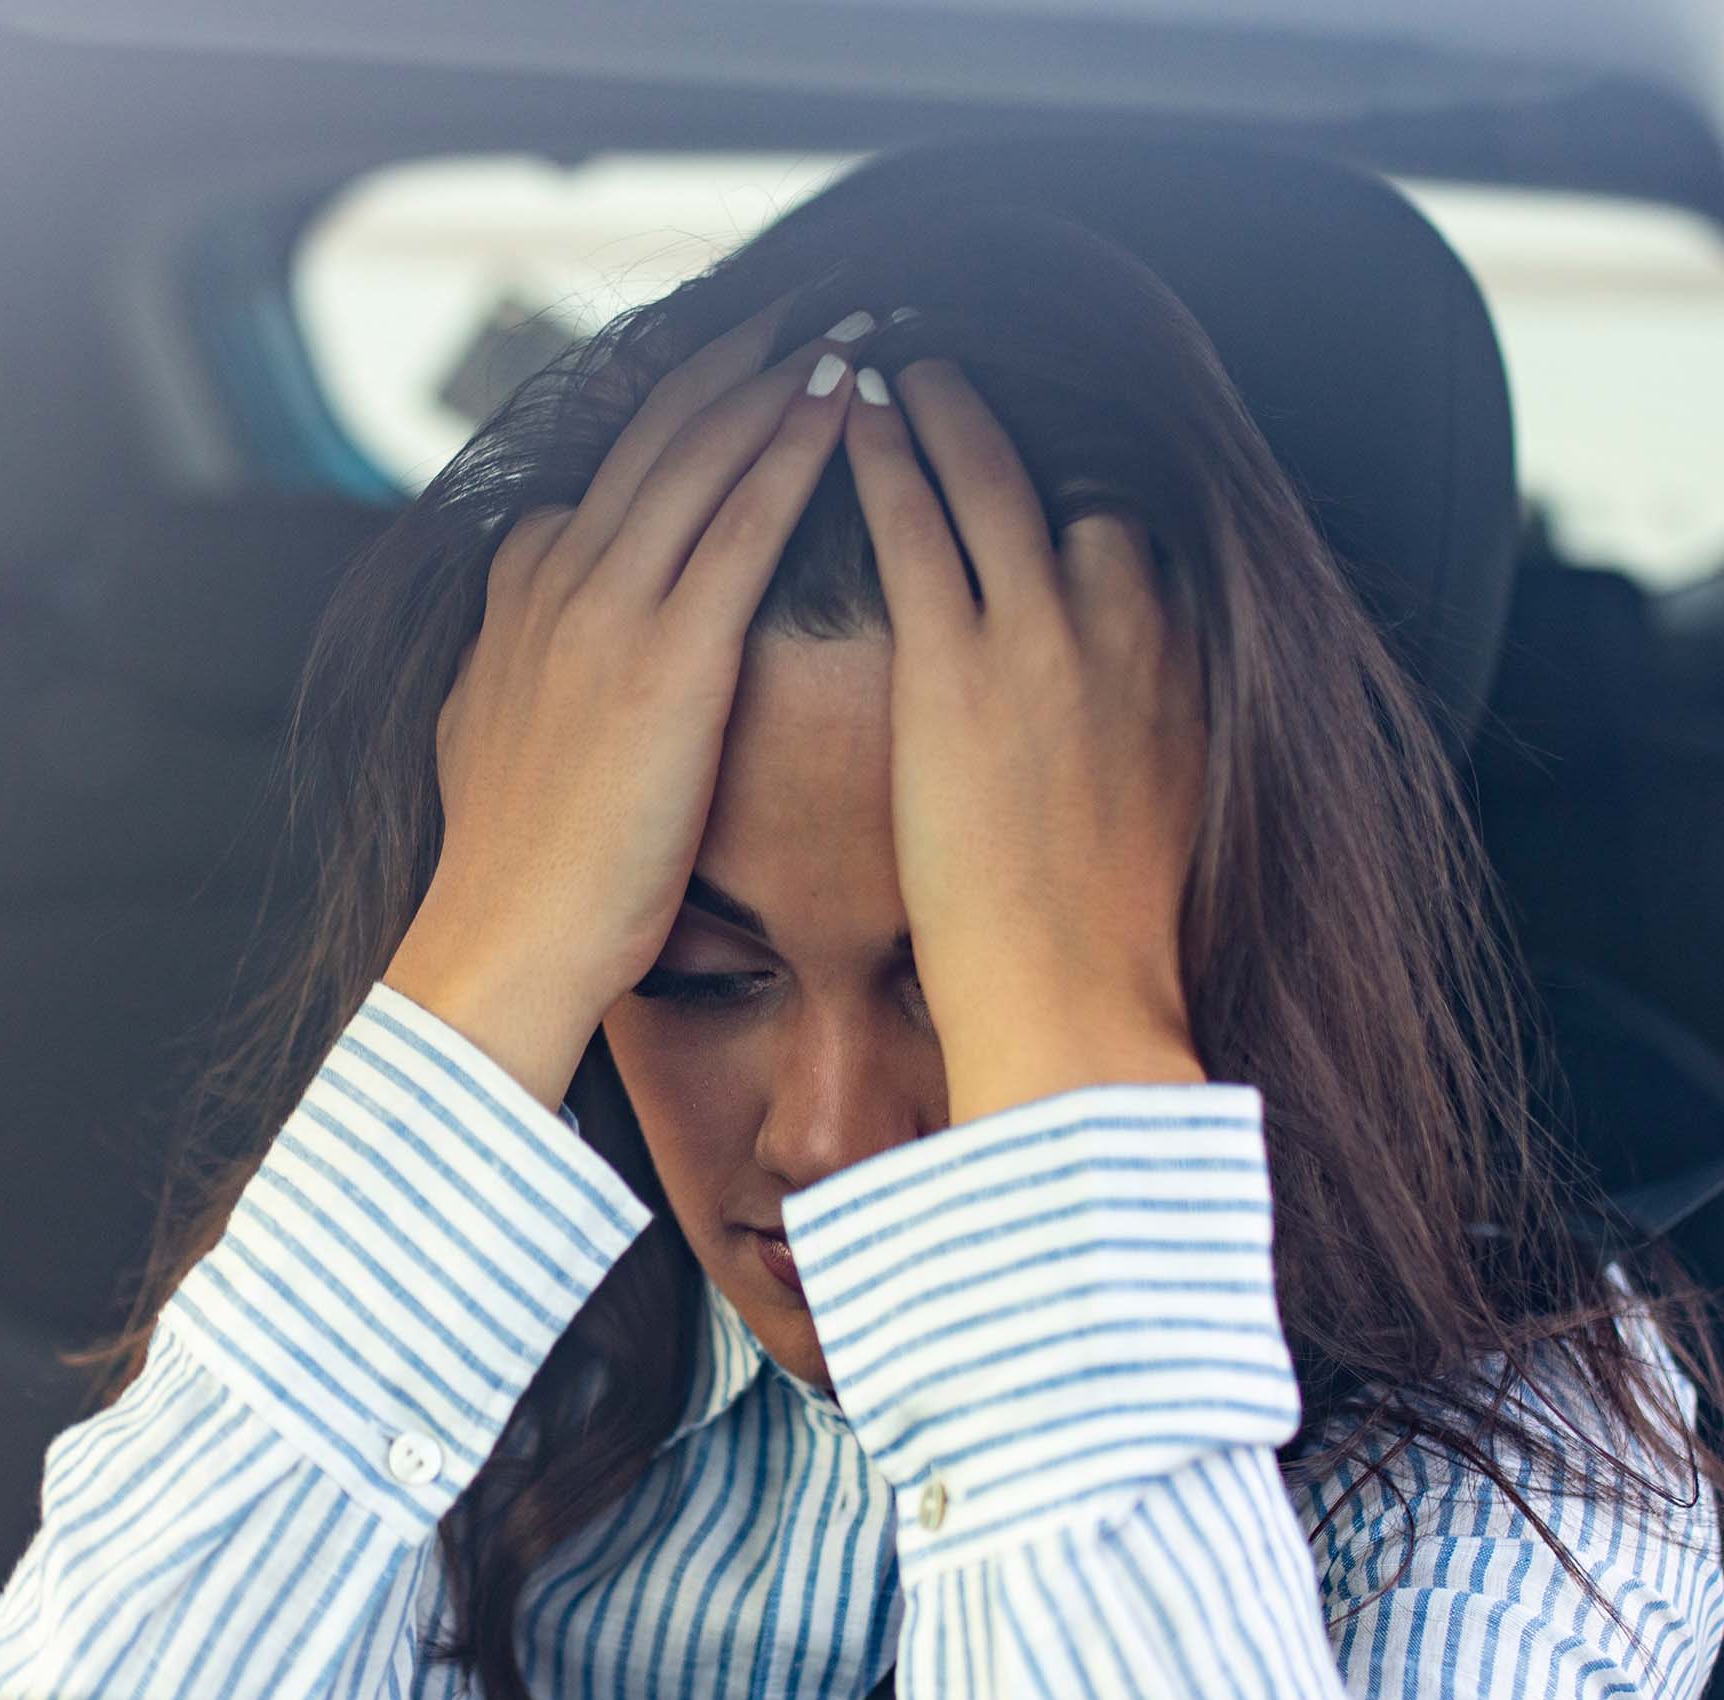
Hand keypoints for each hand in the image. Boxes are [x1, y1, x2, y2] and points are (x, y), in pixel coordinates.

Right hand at [384, 298, 869, 1113]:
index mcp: (522, 590)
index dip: (679, 411)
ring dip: (777, 379)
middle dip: (736, 359)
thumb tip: (524, 628)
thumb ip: (516, 662)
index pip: (610, 472)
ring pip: (704, 454)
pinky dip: (794, 451)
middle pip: (659, 432)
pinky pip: (744, 522)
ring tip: (841, 328)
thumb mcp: (489, 734)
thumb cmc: (517, 872)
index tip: (735, 372)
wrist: (505, 942)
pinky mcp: (667, 656)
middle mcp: (559, 575)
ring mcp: (609, 608)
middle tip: (805, 305)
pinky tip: (842, 406)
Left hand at [841, 355, 1208, 1119]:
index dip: (1082, 506)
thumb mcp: (1163, 823)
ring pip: (992, 483)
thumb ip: (1144, 751)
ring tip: (901, 365)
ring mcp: (1045, 639)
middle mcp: (1128, 630)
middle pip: (1073, 492)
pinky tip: (851, 420)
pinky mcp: (961, 666)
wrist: (1077, 1002)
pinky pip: (920, 527)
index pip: (1137, 544)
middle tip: (967, 377)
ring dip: (944, 413)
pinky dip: (887, 458)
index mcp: (1181, 670)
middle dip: (1012, 434)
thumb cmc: (1108, 948)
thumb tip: (1120, 752)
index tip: (1045, 482)